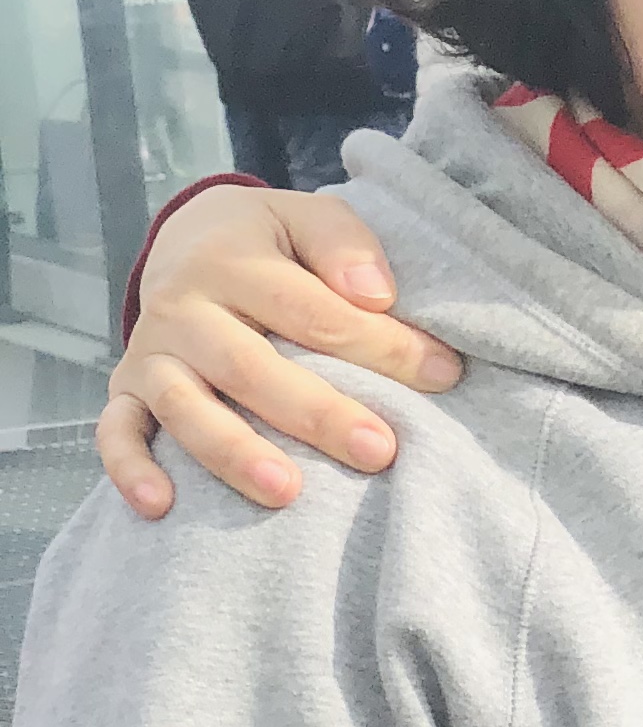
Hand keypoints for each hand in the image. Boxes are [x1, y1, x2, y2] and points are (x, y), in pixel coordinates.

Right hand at [96, 187, 460, 518]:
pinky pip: (115, 432)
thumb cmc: (273, 240)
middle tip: (378, 451)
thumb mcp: (309, 218)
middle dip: (316, 413)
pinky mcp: (126, 389)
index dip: (378, 346)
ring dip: (232, 452)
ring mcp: (150, 353)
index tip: (441, 375)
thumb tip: (377, 295)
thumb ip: (346, 245)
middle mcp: (182, 309)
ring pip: (184, 408)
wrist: (191, 238)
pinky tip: (163, 508)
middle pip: (249, 367)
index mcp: (232, 262)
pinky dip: (130, 470)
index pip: (312, 312)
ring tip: (287, 492)